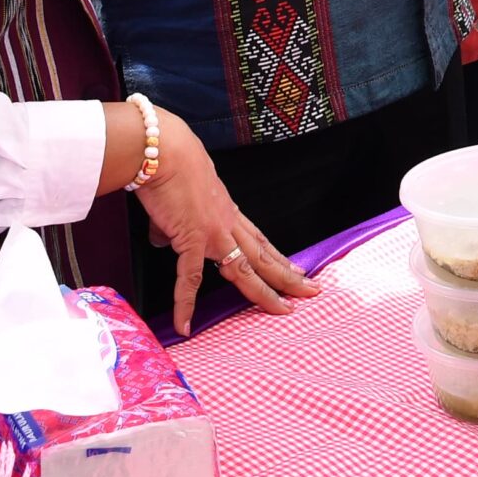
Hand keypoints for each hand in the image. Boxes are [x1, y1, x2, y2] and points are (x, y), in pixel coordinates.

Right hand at [129, 106, 320, 334]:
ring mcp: (214, 233)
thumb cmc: (171, 166)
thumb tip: (165, 241)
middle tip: (312, 291)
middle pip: (264, 256)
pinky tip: (186, 325)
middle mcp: (228, 223)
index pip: (260, 241)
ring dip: (265, 292)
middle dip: (289, 276)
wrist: (165, 151)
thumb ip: (177, 226)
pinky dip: (186, 304)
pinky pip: (190, 279)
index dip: (278, 258)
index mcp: (228, 213)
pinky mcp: (192, 239)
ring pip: (246, 269)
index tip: (297, 270)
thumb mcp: (183, 200)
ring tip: (283, 310)